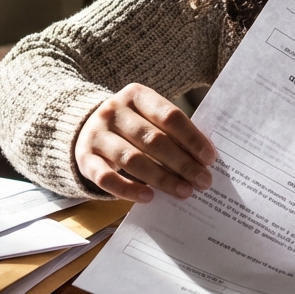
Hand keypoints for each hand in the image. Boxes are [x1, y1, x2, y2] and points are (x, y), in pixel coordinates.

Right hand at [74, 83, 216, 201]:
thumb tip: (205, 160)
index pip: (169, 116)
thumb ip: (173, 133)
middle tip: (203, 181)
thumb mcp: (150, 119)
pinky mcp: (84, 158)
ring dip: (162, 178)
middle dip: (182, 163)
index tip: (210, 159)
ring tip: (184, 192)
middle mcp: (113, 111)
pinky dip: (129, 190)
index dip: (192, 138)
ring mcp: (96, 134)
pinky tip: (149, 198)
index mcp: (136, 95)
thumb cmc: (132, 126)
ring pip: (132, 159)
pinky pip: (107, 178)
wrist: (88, 129)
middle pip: (153, 140)